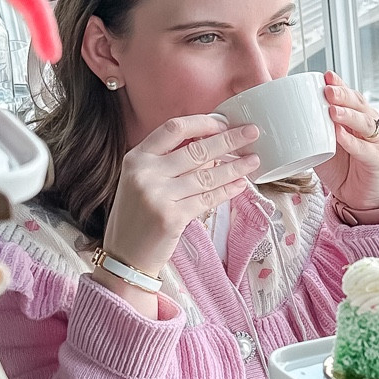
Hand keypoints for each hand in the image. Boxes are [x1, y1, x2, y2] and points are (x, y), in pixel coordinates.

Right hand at [100, 114, 259, 293]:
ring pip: (207, 175)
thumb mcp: (141, 181)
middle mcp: (145, 173)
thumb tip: (210, 146)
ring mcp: (157, 195)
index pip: (173, 129)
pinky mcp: (171, 217)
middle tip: (252, 132)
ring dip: (235, 166)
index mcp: (136, 158)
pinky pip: (208, 199)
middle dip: (229, 140)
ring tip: (253, 160)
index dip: (202, 123)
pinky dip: (227, 190)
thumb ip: (167, 162)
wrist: (124, 256)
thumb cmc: (137, 216)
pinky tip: (240, 184)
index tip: (224, 122)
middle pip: (196, 150)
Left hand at [318, 72, 378, 212]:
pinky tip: (341, 135)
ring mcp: (374, 143)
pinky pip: (364, 149)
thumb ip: (310, 130)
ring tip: (332, 111)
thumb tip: (280, 117)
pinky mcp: (376, 161)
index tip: (326, 76)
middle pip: (359, 105)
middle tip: (327, 91)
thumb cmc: (340, 168)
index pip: (349, 96)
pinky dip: (352, 142)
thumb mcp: (321, 145)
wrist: (358, 197)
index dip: (340, 84)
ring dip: (348, 115)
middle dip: (343, 95)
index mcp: (355, 118)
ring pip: (365, 123)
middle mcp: (368, 126)